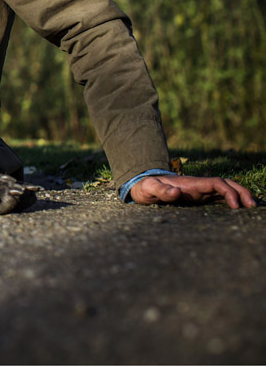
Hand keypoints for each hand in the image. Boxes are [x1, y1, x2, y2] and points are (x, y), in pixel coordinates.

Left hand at [130, 174, 256, 208]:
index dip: (228, 191)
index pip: (215, 183)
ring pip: (225, 190)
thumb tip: (175, 191)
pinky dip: (231, 201)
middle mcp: (198, 185)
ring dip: (239, 196)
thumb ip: (160, 190)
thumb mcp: (149, 189)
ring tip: (252, 207)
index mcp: (190, 183)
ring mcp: (199, 191)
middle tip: (253, 205)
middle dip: (241, 192)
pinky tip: (239, 209)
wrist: (141, 186)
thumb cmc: (145, 188)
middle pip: (225, 184)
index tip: (235, 205)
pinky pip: (218, 197)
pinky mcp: (198, 197)